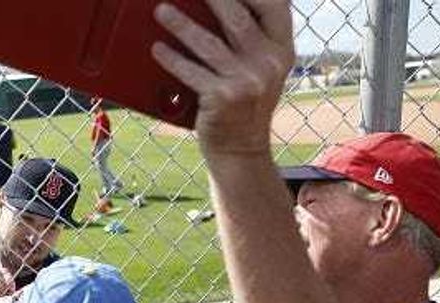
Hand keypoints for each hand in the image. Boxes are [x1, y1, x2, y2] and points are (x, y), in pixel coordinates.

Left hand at [151, 0, 294, 155]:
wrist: (241, 151)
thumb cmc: (244, 107)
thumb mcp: (261, 72)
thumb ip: (251, 42)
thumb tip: (220, 7)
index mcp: (281, 50)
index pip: (273, 6)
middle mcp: (268, 63)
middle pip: (237, 17)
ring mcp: (247, 81)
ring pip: (208, 43)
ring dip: (180, 24)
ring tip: (161, 10)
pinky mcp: (223, 98)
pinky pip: (191, 72)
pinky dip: (172, 59)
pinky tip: (157, 49)